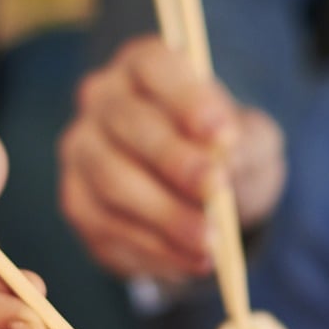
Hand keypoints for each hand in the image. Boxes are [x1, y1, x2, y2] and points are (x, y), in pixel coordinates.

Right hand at [59, 36, 285, 279]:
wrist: (205, 196)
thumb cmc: (225, 153)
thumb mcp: (250, 141)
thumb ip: (244, 143)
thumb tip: (224, 157)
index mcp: (144, 65)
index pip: (154, 66)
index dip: (187, 99)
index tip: (224, 135)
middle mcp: (101, 99)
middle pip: (127, 123)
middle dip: (174, 160)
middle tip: (216, 190)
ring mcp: (81, 151)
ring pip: (111, 181)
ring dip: (163, 216)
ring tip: (209, 243)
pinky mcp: (77, 201)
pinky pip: (105, 227)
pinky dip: (151, 250)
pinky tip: (189, 262)